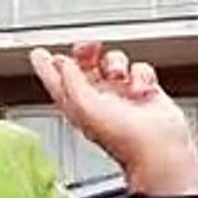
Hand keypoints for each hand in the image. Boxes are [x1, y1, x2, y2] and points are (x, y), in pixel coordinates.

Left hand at [29, 42, 197, 193]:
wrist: (159, 150)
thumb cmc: (122, 137)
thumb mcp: (85, 106)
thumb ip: (70, 80)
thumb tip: (60, 62)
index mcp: (75, 104)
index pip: (55, 81)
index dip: (45, 66)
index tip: (38, 52)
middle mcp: (96, 98)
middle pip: (84, 66)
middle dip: (85, 53)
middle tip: (89, 47)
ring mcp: (120, 95)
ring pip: (113, 62)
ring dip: (116, 63)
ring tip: (121, 77)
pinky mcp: (144, 92)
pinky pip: (139, 69)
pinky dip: (141, 74)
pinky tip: (142, 89)